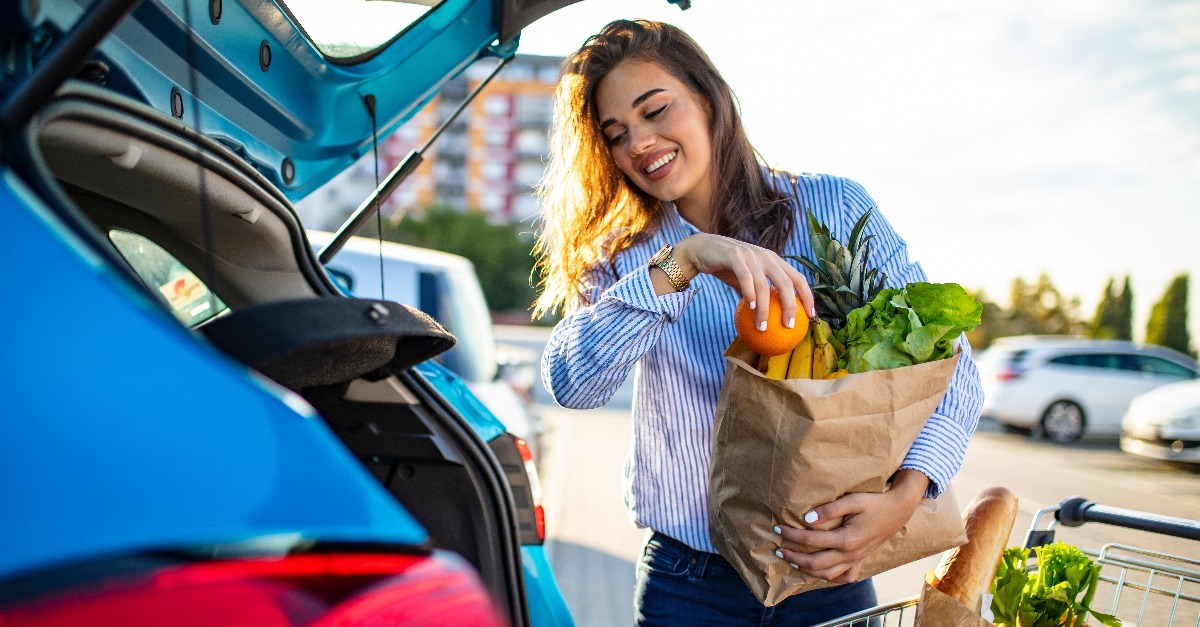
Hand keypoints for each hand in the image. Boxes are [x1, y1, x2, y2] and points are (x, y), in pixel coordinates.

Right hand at [672, 233, 814, 328]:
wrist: (702, 249)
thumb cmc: (727, 268)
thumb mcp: (747, 280)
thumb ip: (759, 293)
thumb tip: (771, 319)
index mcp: (774, 261)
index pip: (797, 278)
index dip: (807, 296)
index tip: (811, 317)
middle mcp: (766, 256)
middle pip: (786, 282)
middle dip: (791, 305)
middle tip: (789, 326)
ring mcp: (751, 255)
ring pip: (764, 284)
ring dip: (764, 309)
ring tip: (762, 327)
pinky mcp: (734, 255)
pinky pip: (745, 278)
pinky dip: (749, 294)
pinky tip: (751, 309)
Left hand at [774, 470, 929, 582]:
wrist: (898, 509)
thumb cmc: (875, 501)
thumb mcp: (852, 500)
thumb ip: (829, 510)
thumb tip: (806, 519)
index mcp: (847, 539)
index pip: (811, 540)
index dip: (791, 535)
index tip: (777, 528)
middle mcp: (851, 554)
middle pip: (815, 563)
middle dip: (794, 557)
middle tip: (778, 549)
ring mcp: (857, 559)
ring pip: (828, 574)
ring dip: (807, 570)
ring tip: (792, 561)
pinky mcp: (861, 559)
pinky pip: (845, 576)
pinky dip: (831, 578)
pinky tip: (821, 572)